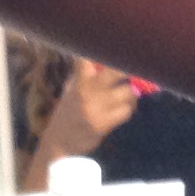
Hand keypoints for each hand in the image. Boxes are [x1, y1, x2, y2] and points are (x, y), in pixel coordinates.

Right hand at [32, 59, 139, 174]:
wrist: (58, 143)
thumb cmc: (67, 114)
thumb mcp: (71, 91)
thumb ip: (83, 75)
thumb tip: (103, 61)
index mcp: (79, 80)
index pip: (89, 58)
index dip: (105, 53)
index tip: (118, 52)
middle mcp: (87, 91)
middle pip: (116, 71)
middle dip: (129, 70)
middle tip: (135, 70)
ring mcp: (95, 107)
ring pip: (127, 92)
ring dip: (131, 95)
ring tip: (129, 97)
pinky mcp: (102, 123)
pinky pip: (126, 111)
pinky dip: (127, 110)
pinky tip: (123, 111)